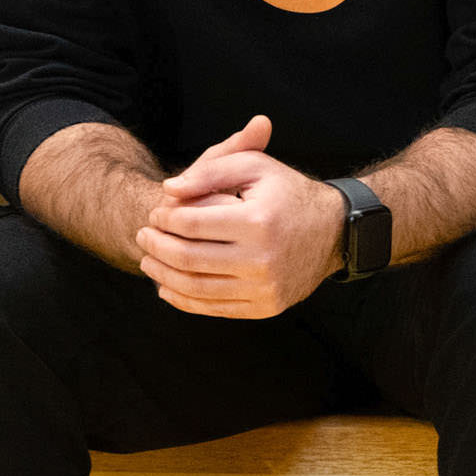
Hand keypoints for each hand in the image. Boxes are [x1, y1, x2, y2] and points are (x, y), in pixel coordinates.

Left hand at [134, 114, 345, 319]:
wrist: (333, 231)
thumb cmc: (286, 193)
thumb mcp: (254, 167)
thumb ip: (210, 171)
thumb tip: (169, 190)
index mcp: (259, 221)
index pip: (192, 224)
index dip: (164, 219)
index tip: (153, 213)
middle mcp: (263, 259)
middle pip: (189, 258)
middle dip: (157, 247)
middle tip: (141, 236)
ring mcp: (266, 288)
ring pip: (197, 288)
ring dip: (164, 275)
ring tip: (148, 261)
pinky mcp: (266, 307)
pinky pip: (215, 309)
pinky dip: (184, 300)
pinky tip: (167, 286)